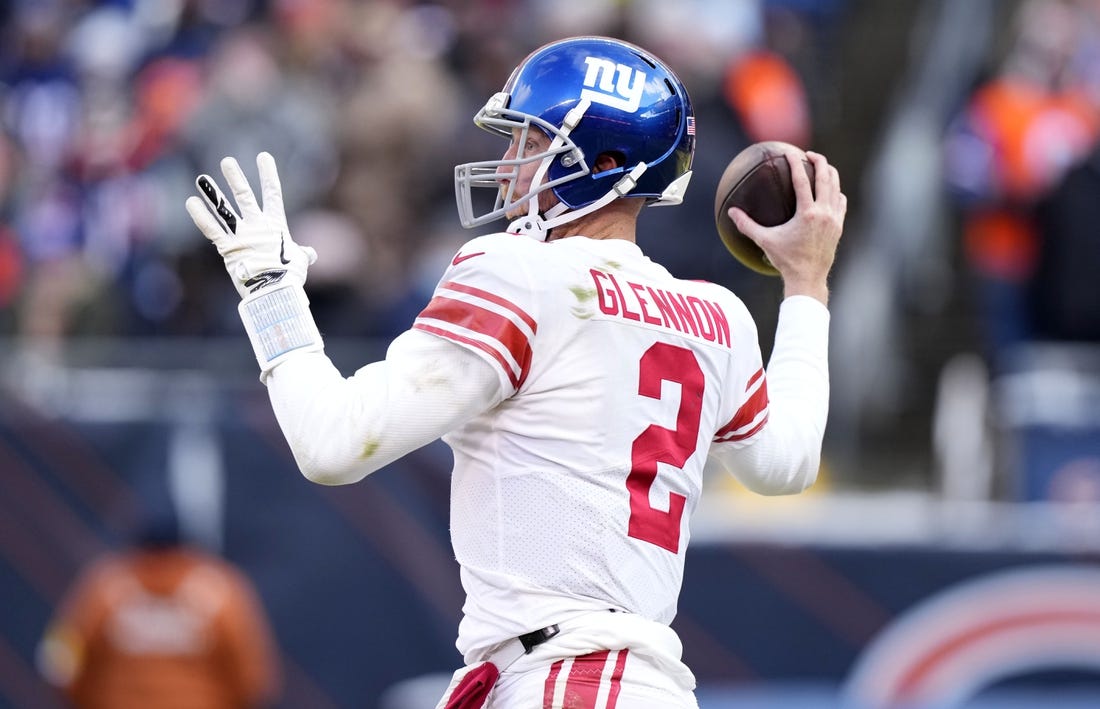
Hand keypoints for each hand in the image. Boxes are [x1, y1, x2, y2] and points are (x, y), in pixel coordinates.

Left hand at [186, 152, 316, 298]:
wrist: (275, 289)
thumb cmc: (290, 276)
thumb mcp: (299, 261)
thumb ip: (303, 254)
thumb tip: (311, 254)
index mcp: (276, 225)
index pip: (273, 194)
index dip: (268, 175)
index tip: (264, 157)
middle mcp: (257, 225)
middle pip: (244, 196)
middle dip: (236, 178)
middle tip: (227, 162)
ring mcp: (241, 235)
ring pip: (224, 209)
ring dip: (212, 193)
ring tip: (201, 178)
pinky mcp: (228, 248)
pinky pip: (211, 229)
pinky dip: (200, 216)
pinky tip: (191, 202)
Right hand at [730, 149, 845, 303]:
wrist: (808, 278)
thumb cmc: (785, 260)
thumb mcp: (765, 241)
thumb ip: (747, 225)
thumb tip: (731, 212)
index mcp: (807, 213)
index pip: (802, 180)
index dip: (796, 163)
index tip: (791, 152)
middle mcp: (824, 213)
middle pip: (826, 177)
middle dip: (819, 161)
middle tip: (809, 154)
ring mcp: (834, 219)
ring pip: (836, 187)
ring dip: (829, 173)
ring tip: (821, 166)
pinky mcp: (839, 225)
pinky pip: (841, 201)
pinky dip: (835, 191)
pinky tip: (828, 190)